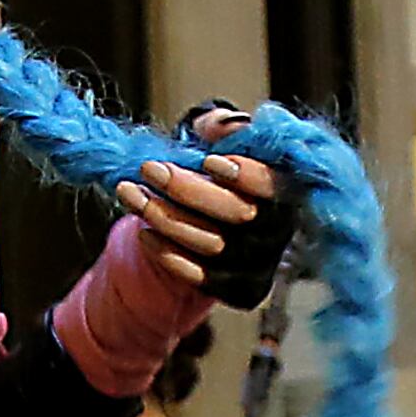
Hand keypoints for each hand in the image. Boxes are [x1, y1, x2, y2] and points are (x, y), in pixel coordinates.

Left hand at [110, 109, 277, 297]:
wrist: (204, 216)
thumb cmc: (213, 168)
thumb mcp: (216, 138)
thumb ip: (220, 126)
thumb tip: (223, 126)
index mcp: (284, 189)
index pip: (273, 186)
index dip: (245, 175)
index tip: (209, 162)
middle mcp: (279, 230)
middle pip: (238, 214)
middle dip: (188, 190)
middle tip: (150, 169)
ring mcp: (260, 264)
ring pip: (212, 244)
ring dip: (165, 217)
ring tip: (131, 194)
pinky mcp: (239, 290)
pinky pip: (201, 277)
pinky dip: (168, 254)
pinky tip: (144, 233)